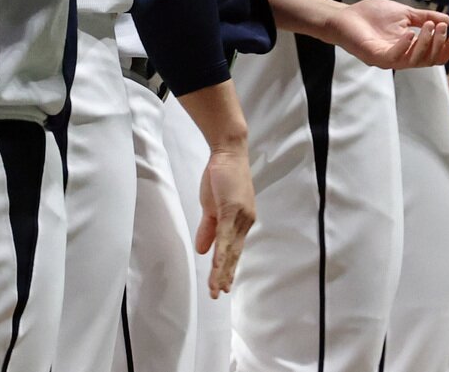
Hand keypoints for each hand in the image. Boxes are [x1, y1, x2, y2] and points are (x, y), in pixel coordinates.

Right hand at [195, 143, 256, 297]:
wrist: (227, 153)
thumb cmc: (220, 178)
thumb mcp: (211, 208)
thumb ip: (208, 229)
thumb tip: (203, 251)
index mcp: (240, 222)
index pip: (233, 250)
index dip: (228, 268)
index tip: (223, 286)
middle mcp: (245, 222)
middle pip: (233, 254)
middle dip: (225, 275)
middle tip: (218, 294)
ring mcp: (240, 216)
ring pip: (229, 249)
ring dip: (222, 270)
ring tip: (216, 287)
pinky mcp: (232, 209)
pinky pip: (225, 234)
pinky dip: (221, 251)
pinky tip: (217, 264)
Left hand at [328, 0, 448, 69]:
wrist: (346, 16)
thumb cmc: (372, 16)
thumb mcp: (404, 14)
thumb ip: (424, 17)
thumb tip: (446, 21)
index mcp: (409, 49)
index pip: (433, 56)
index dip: (447, 49)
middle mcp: (401, 58)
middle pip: (428, 60)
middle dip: (439, 45)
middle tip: (442, 28)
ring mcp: (388, 59)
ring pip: (414, 60)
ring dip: (425, 43)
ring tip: (430, 26)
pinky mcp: (376, 57)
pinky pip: (394, 56)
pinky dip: (405, 46)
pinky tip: (410, 33)